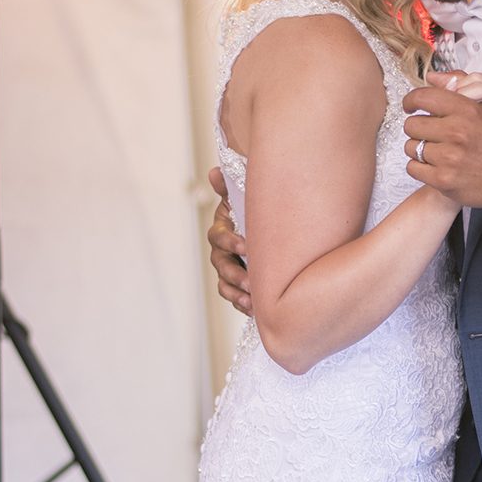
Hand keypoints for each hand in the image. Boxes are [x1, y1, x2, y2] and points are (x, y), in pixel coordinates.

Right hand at [207, 166, 252, 313]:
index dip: (230, 242)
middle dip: (235, 274)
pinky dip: (242, 304)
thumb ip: (229, 187)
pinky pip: (233, 297)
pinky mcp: (235, 286)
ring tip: (251, 301)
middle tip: (251, 282)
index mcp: (222, 230)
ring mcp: (227, 269)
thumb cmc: (253, 214)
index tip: (245, 246)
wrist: (266, 233)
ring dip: (237, 293)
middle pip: (221, 265)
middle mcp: (221, 251)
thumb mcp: (243, 199)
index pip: (219, 237)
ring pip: (225, 284)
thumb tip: (214, 172)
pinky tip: (254, 310)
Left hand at [403, 77, 481, 208]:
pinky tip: (435, 166)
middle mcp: (457, 132)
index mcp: (467, 110)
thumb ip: (460, 87)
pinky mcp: (442, 179)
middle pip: (412, 124)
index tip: (410, 106)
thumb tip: (431, 77)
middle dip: (418, 129)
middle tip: (430, 134)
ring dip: (419, 149)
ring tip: (436, 151)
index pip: (424, 97)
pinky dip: (420, 167)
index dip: (411, 100)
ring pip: (411, 147)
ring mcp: (449, 158)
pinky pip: (412, 167)